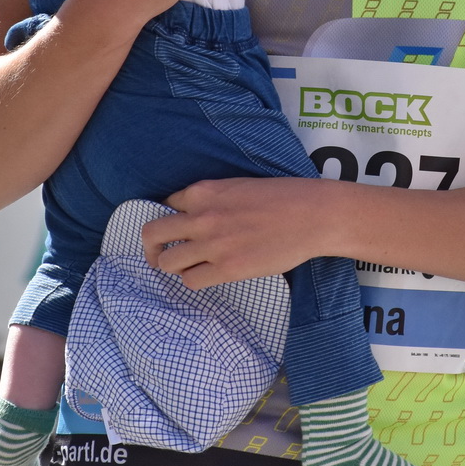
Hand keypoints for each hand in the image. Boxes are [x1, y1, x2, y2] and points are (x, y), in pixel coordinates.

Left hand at [142, 176, 338, 287]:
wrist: (313, 215)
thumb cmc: (283, 198)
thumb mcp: (239, 186)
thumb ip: (213, 200)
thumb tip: (195, 216)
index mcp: (204, 191)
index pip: (166, 204)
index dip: (170, 218)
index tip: (176, 228)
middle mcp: (201, 216)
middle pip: (153, 234)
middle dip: (151, 246)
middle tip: (159, 254)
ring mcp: (213, 244)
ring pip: (167, 261)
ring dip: (171, 266)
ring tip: (183, 267)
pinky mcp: (227, 268)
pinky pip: (191, 280)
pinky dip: (193, 279)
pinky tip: (204, 275)